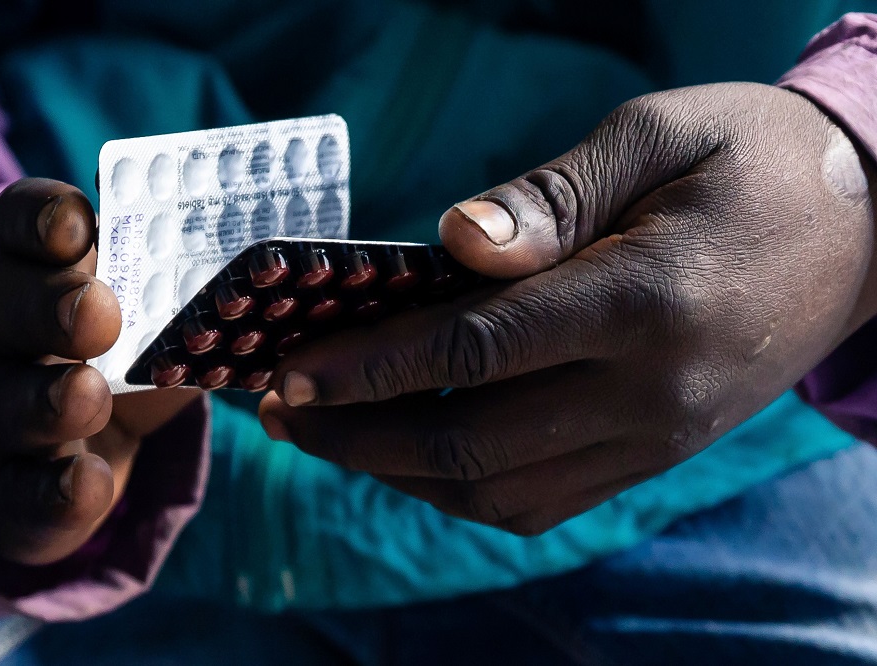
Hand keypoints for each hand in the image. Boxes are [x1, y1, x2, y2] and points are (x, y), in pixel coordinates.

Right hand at [0, 178, 200, 564]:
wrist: (55, 449)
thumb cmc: (114, 354)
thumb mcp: (142, 309)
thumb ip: (180, 283)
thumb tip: (267, 253)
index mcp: (29, 271)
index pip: (21, 228)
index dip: (44, 219)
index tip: (81, 223)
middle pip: (5, 310)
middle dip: (49, 307)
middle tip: (100, 312)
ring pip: (6, 405)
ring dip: (49, 400)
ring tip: (89, 395)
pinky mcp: (5, 493)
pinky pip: (22, 495)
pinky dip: (56, 491)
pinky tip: (87, 482)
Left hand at [259, 83, 876, 534]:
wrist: (867, 233)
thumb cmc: (754, 162)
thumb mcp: (658, 136)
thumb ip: (552, 197)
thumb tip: (450, 242)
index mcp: (644, 299)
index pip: (473, 352)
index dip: (367, 368)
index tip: (286, 376)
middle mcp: (649, 392)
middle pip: (470, 443)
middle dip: (357, 435)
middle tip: (278, 414)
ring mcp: (656, 438)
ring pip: (498, 491)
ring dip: (397, 473)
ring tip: (326, 437)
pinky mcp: (656, 454)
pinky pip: (542, 501)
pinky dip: (461, 489)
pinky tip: (411, 454)